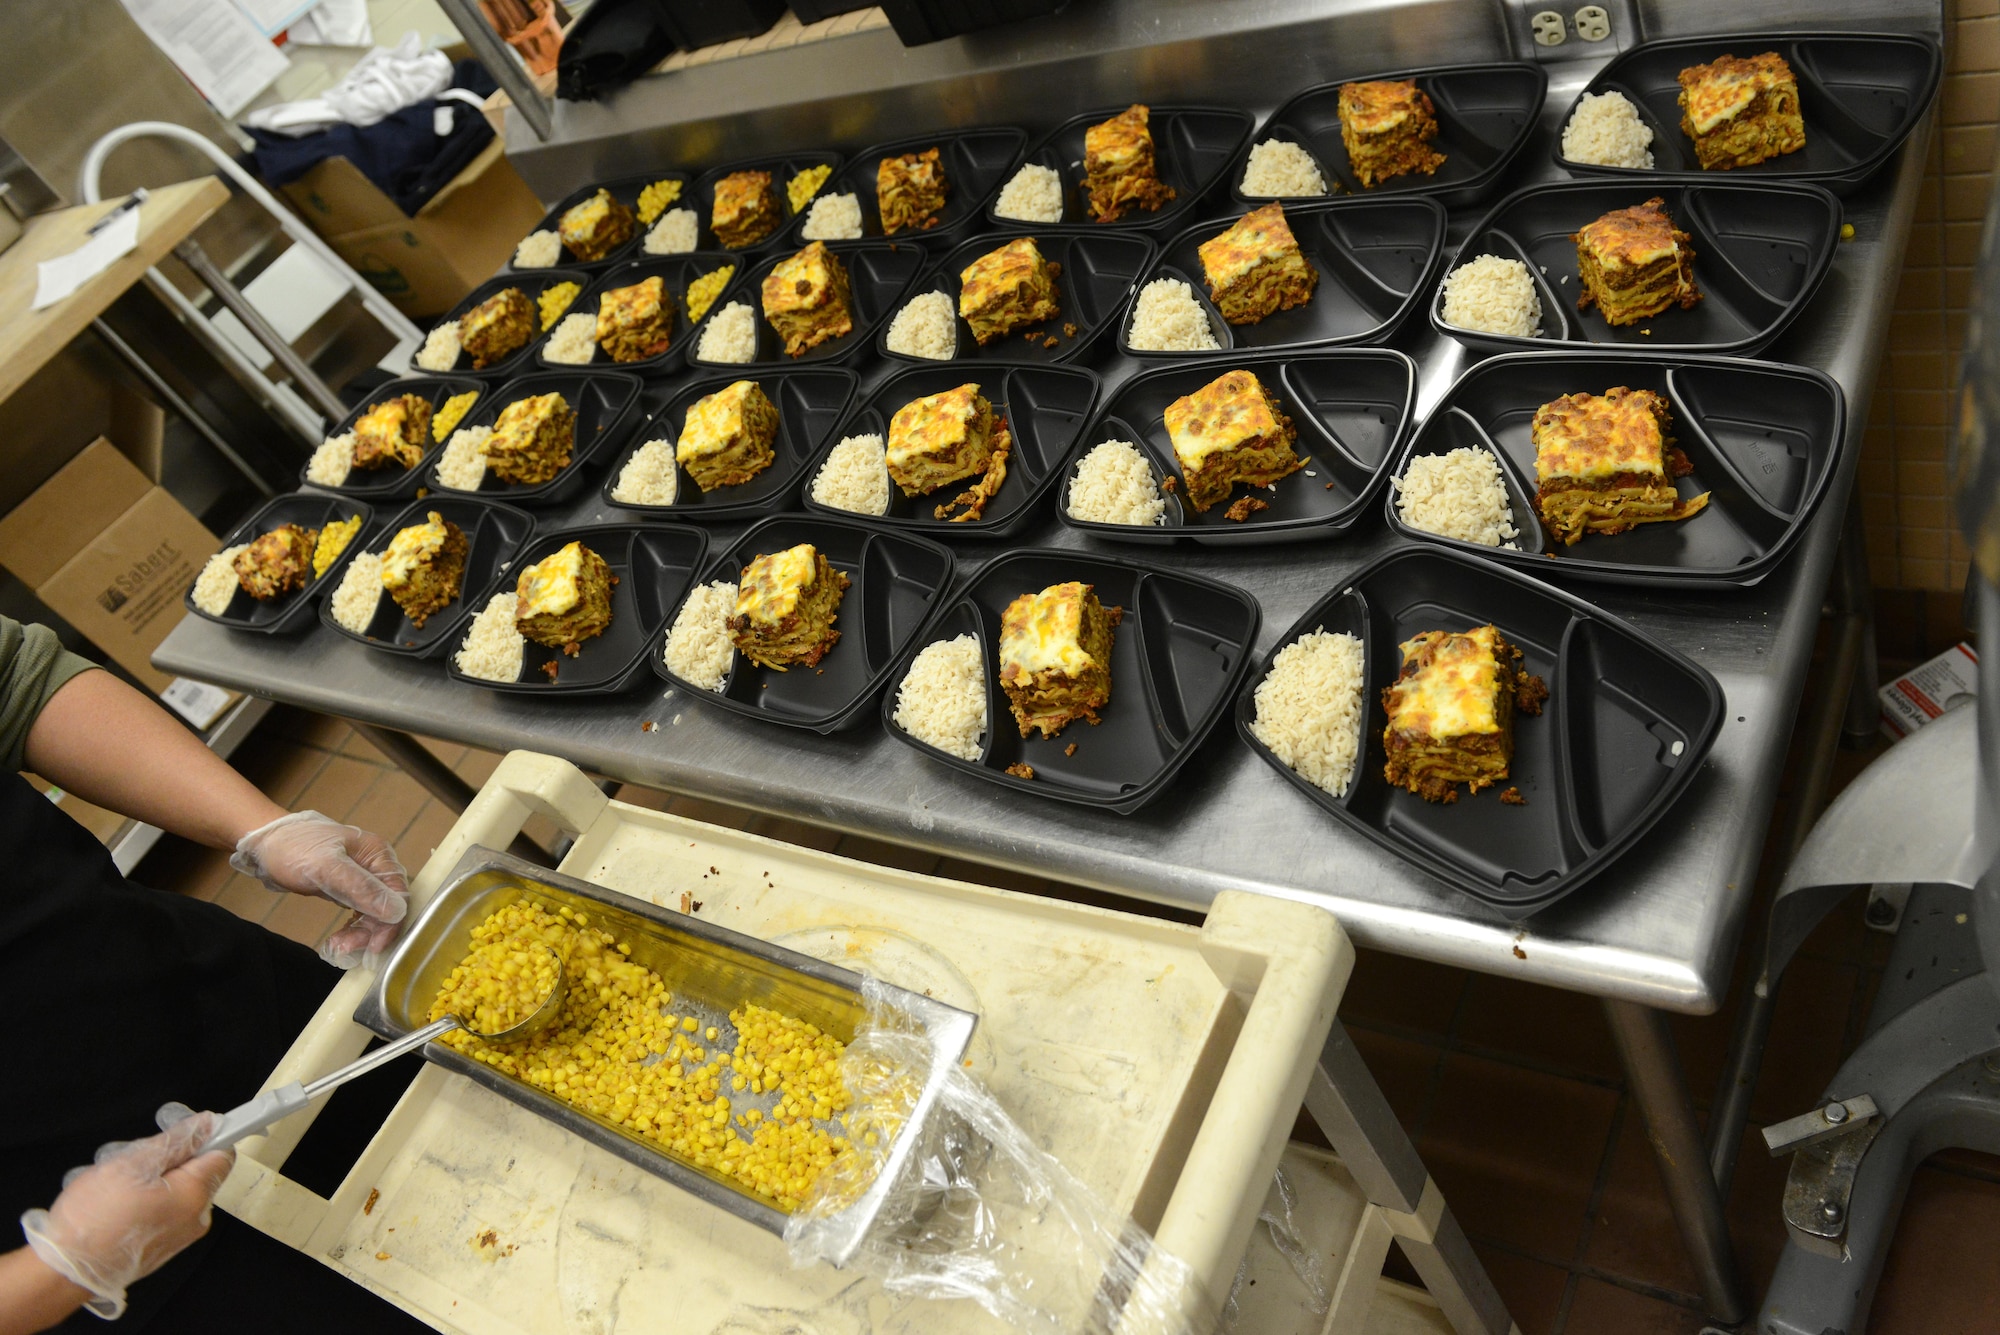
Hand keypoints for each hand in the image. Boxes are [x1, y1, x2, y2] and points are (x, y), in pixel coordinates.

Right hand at [18, 1109, 233, 1318]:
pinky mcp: (160, 1248)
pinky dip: (144, 1201)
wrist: (68, 1273)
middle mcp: (196, 1218)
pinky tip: (114, 1205)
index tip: (176, 1132)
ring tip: (112, 1185)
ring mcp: (179, 1237)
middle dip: (165, 1159)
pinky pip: (162, 1212)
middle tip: (128, 1160)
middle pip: (194, 1171)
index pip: (222, 1154)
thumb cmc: (96, 1216)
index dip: (204, 1137)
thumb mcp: (132, 1164)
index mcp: (196, 1195)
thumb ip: (176, 1141)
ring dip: (149, 1179)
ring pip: (174, 1191)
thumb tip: (209, 1123)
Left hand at [232, 811, 408, 967]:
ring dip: (359, 934)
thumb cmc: (294, 849)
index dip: (390, 922)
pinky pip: (358, 913)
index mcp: (377, 855)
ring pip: (372, 913)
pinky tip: (338, 940)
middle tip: (345, 949)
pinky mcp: (346, 888)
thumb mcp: (326, 868)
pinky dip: (351, 929)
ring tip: (337, 947)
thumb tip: (397, 912)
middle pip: (386, 906)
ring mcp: (361, 878)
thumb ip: (361, 888)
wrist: (265, 843)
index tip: (374, 946)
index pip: (398, 894)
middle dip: (369, 931)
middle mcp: (374, 866)